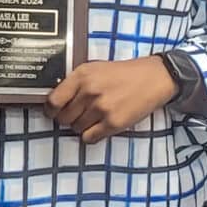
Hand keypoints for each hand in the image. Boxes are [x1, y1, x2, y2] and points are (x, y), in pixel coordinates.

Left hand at [44, 57, 175, 143]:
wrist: (154, 78)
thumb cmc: (125, 73)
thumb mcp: (96, 69)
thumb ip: (76, 83)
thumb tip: (55, 102)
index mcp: (82, 74)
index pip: (52, 101)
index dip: (51, 110)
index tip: (55, 112)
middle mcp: (89, 90)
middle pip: (63, 118)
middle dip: (70, 118)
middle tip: (82, 113)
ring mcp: (101, 108)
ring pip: (76, 129)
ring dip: (83, 126)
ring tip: (97, 115)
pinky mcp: (113, 122)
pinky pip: (89, 138)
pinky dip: (93, 135)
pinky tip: (102, 124)